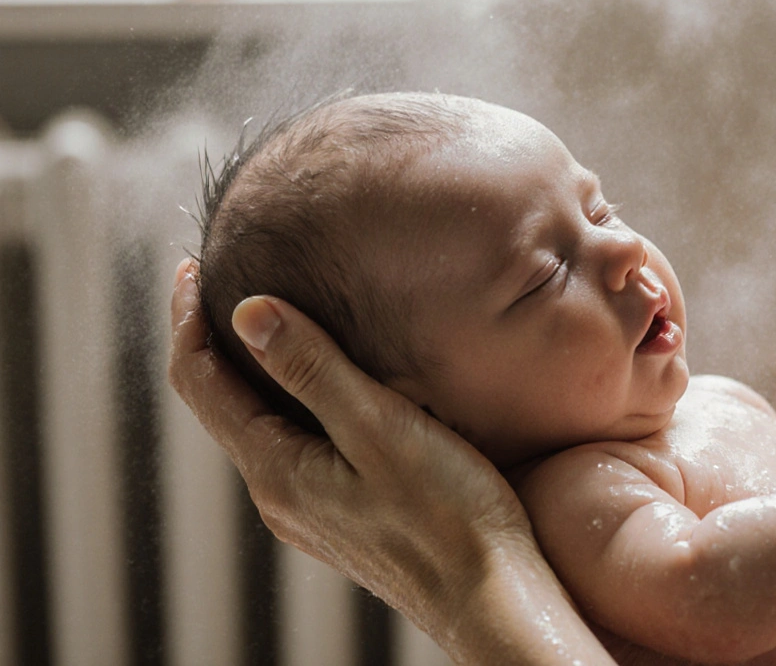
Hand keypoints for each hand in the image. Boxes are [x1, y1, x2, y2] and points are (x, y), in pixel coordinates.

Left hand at [167, 259, 610, 663]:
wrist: (491, 600)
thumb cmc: (449, 518)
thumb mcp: (378, 429)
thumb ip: (312, 370)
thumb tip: (249, 313)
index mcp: (276, 471)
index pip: (202, 383)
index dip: (189, 321)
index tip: (192, 270)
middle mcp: (281, 497)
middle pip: (224, 406)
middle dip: (217, 344)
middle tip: (221, 285)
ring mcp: (312, 514)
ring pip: (263, 429)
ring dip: (258, 375)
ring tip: (274, 327)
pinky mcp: (346, 520)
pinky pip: (299, 450)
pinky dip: (294, 406)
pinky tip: (330, 392)